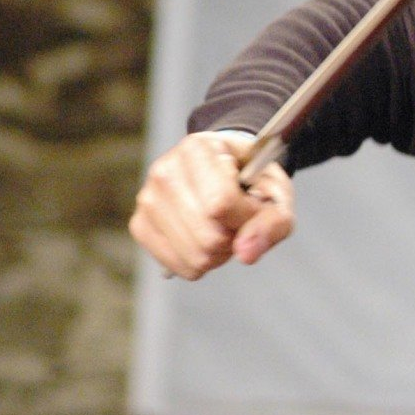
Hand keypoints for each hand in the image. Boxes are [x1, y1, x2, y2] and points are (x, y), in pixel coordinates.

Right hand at [129, 131, 294, 278]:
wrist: (227, 171)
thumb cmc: (251, 179)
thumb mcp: (275, 191)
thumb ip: (272, 221)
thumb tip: (246, 254)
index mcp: (198, 148)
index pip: (222, 203)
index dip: (247, 216)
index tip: (255, 206)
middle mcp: (164, 171)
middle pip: (208, 236)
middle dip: (235, 237)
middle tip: (238, 219)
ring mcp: (148, 199)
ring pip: (195, 255)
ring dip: (220, 252)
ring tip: (223, 227)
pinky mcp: (139, 225)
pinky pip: (178, 266)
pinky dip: (200, 262)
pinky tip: (204, 238)